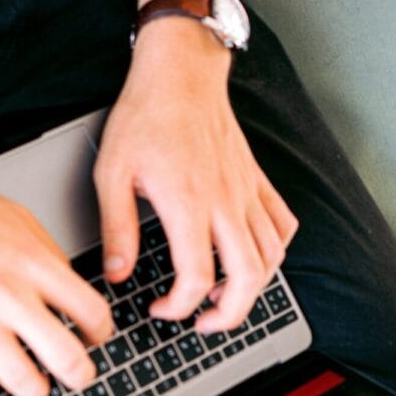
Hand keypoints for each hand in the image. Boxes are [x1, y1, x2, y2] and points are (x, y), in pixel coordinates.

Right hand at [0, 156, 113, 395]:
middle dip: (80, 374)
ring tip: (38, 388)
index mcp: (33, 263)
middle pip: (64, 354)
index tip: (94, 338)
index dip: (101, 332)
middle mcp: (7, 293)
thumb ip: (48, 256)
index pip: (91, 311)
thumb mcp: (19, 218)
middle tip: (78, 376)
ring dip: (36, 392)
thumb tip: (68, 288)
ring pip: (18, 377)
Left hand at [94, 21, 297, 331]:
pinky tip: (253, 257)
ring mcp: (246, 192)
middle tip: (203, 325)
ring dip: (253, 288)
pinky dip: (275, 250)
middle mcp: (224, 203)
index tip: (158, 308)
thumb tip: (117, 274)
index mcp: (188, 205)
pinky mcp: (256, 180)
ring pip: (271, 257)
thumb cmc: (144, 116)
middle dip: (229, 316)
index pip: (194, 278)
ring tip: (223, 298)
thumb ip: (116, 230)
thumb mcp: (112, 174)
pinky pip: (282, 224)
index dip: (178, 307)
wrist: (180, 71)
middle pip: (247, 278)